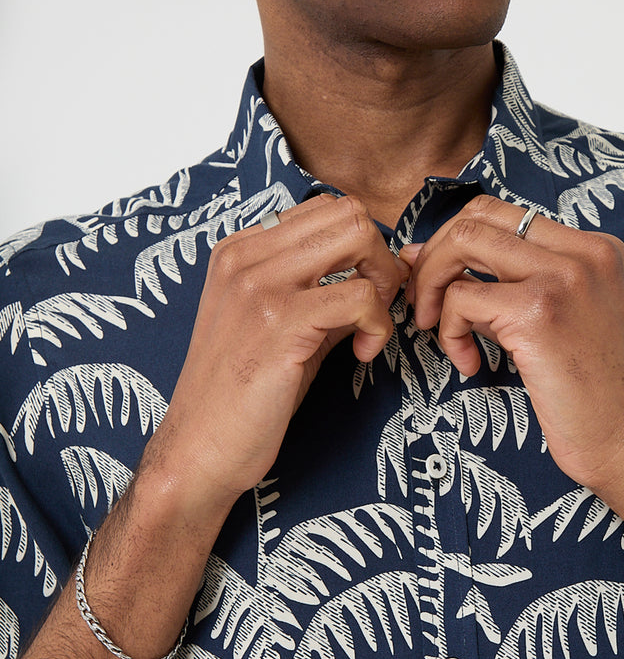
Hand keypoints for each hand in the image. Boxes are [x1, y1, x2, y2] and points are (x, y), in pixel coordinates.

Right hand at [151, 195, 408, 515]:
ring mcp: (259, 285)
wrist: (199, 450)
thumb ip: (328, 290)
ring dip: (382, 285)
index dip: (363, 246)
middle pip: (348, 213)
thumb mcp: (285, 326)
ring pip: (358, 238)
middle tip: (376, 307)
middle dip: (380, 257)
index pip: (326, 208)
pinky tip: (362, 353)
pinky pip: (360, 296)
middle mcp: (245, 257)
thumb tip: (389, 269)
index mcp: (240, 250)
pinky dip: (378, 324)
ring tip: (368, 329)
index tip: (367, 291)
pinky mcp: (279, 322)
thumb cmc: (245, 395)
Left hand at [400, 197, 623, 501]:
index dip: (456, 240)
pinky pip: (462, 298)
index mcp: (596, 248)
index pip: (504, 213)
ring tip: (438, 327)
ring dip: (432, 286)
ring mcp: (564, 278)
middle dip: (435, 257)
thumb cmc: (592, 390)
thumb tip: (423, 254)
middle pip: (478, 217)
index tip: (438, 278)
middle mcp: (584, 252)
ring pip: (463, 243)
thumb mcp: (559, 317)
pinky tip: (471, 365)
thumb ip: (508, 283)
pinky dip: (451, 331)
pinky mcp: (539, 312)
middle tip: (426, 303)